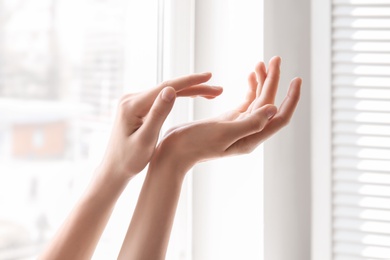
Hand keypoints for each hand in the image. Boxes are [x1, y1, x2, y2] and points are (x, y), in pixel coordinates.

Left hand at [100, 73, 222, 180]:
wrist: (114, 169)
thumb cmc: (129, 160)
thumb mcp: (145, 139)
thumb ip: (158, 114)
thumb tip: (170, 90)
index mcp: (132, 105)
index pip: (166, 87)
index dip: (190, 81)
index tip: (209, 77)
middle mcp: (131, 98)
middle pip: (168, 88)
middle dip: (194, 87)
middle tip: (218, 90)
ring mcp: (133, 101)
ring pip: (167, 92)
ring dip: (189, 91)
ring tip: (211, 94)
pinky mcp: (137, 106)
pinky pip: (161, 98)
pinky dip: (179, 97)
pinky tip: (192, 96)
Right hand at [155, 57, 300, 170]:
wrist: (174, 152)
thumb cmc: (195, 145)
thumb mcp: (223, 133)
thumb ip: (250, 123)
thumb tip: (274, 109)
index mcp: (251, 137)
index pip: (280, 118)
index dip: (291, 99)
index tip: (296, 79)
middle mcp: (248, 132)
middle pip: (269, 104)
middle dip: (274, 81)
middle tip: (275, 59)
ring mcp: (238, 125)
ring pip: (257, 101)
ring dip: (262, 82)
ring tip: (262, 63)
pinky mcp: (228, 120)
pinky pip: (245, 102)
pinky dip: (250, 88)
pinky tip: (251, 76)